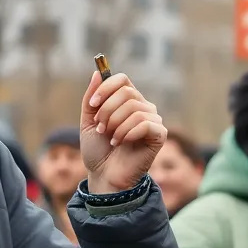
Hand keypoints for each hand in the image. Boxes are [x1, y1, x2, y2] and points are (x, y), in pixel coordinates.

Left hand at [81, 70, 167, 194]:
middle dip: (107, 111)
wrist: (104, 175)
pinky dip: (128, 133)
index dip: (106, 88)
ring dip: (116, 125)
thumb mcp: (88, 121)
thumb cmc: (98, 151)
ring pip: (134, 109)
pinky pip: (145, 123)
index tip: (92, 104)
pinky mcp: (159, 135)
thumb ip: (92, 99)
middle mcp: (143, 107)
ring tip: (110, 138)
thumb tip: (96, 73)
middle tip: (101, 128)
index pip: (122, 80)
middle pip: (127, 93)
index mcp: (127, 101)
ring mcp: (153, 120)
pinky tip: (121, 143)